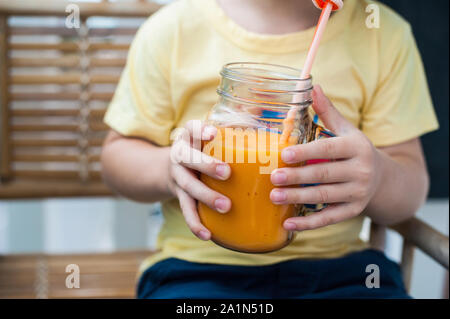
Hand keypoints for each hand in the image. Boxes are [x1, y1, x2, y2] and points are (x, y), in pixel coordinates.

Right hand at [168, 120, 231, 240]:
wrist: (169, 168)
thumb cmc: (201, 150)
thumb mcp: (208, 137)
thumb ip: (232, 128)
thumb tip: (264, 116)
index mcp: (189, 138)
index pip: (191, 129)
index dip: (200, 130)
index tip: (214, 134)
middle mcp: (180, 156)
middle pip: (188, 158)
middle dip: (207, 165)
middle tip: (227, 173)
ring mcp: (178, 177)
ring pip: (188, 187)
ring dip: (207, 196)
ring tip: (226, 206)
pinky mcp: (179, 196)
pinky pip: (186, 210)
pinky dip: (195, 224)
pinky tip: (208, 235)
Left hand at [270, 85, 382, 230]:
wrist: (384, 179)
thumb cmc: (355, 150)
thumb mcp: (346, 129)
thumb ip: (328, 111)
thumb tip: (312, 85)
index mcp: (356, 147)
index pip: (328, 149)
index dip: (306, 151)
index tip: (284, 153)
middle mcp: (361, 171)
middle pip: (324, 174)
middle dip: (297, 176)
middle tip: (272, 177)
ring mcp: (358, 193)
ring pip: (324, 196)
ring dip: (298, 198)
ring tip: (274, 196)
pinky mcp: (353, 211)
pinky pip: (329, 218)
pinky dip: (308, 224)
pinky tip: (288, 224)